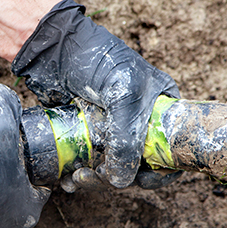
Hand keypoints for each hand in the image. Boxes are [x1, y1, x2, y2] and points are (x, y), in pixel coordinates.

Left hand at [12, 0, 179, 188]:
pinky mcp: (86, 134)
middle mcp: (139, 121)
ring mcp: (112, 129)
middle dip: (118, 177)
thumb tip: (121, 181)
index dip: (161, 171)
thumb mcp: (123, 95)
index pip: (172, 149)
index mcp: (160, 108)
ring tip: (76, 179)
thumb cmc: (97, 60)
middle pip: (139, 165)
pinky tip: (67, 179)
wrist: (54, 46)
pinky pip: (89, 163)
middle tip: (97, 176)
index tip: (142, 180)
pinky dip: (80, 175)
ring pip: (111, 168)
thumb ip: (126, 138)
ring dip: (96, 179)